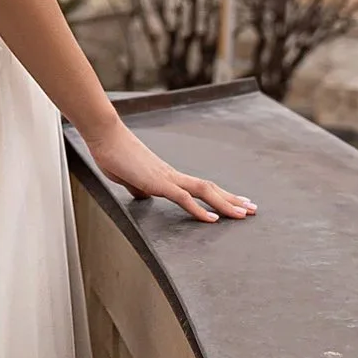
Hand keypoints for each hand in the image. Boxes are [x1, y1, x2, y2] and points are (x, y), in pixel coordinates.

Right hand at [88, 123, 256, 223]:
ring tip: (243, 214)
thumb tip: (144, 196)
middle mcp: (173, 176)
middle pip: (210, 188)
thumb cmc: (114, 155)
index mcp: (167, 177)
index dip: (219, 196)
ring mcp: (167, 178)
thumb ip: (139, 187)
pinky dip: (200, 210)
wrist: (105, 137)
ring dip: (226, 203)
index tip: (235, 204)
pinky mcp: (157, 183)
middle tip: (252, 209)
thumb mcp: (128, 178)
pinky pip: (184, 198)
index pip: (200, 188)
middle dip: (233, 200)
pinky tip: (213, 220)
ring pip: (204, 191)